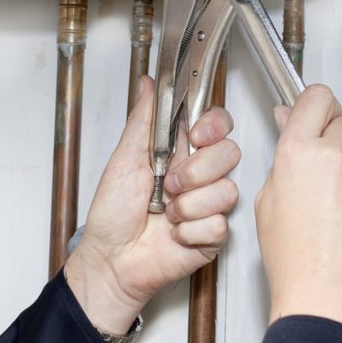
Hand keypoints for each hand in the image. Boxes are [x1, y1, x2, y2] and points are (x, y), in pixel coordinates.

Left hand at [65, 76, 239, 333]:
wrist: (111, 258)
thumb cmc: (112, 213)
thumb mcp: (124, 159)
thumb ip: (142, 120)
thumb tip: (148, 84)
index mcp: (180, 152)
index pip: (218, 124)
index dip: (214, 125)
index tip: (195, 134)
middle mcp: (200, 176)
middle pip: (230, 153)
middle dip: (196, 170)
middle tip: (168, 184)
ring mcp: (208, 206)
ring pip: (227, 191)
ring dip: (189, 205)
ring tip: (167, 214)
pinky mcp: (213, 236)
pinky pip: (218, 225)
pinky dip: (190, 231)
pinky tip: (174, 235)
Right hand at [255, 84, 341, 336]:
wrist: (324, 295)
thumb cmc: (292, 257)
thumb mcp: (268, 200)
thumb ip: (285, 156)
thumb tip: (292, 125)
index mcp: (298, 153)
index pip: (316, 97)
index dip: (317, 105)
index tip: (318, 113)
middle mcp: (336, 157)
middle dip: (338, 140)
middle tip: (327, 170)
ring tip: (338, 210)